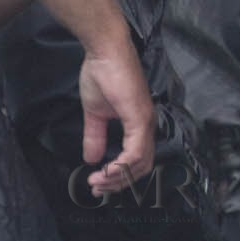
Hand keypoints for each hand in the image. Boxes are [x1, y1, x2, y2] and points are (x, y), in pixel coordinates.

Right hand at [77, 39, 155, 194]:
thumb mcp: (95, 113)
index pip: (138, 159)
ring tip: (97, 181)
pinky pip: (136, 150)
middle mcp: (147, 124)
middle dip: (118, 182)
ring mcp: (145, 121)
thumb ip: (95, 136)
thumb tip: (92, 158)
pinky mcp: (139, 117)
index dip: (119, 176)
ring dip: (118, 177)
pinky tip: (106, 170)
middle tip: (97, 188)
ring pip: (140, 162)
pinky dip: (122, 165)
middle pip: (141, 166)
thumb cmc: (102, 75)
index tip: (97, 183)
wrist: (104, 51)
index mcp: (139, 123)